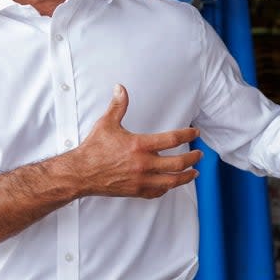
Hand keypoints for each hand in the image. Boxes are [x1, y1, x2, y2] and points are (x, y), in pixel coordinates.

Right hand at [73, 84, 202, 197]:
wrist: (80, 173)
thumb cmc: (93, 148)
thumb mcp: (106, 123)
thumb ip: (118, 105)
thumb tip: (120, 88)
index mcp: (140, 145)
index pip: (172, 139)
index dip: (187, 135)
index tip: (195, 133)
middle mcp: (144, 164)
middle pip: (178, 163)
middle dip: (193, 158)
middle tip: (199, 154)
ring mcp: (141, 180)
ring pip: (172, 181)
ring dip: (186, 177)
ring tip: (195, 172)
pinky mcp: (136, 191)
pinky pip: (158, 192)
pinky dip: (168, 188)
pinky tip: (172, 184)